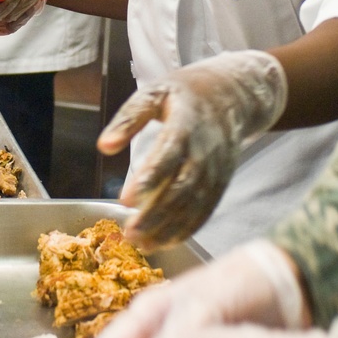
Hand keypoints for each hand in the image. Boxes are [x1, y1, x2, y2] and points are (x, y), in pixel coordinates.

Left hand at [98, 50, 287, 247]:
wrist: (232, 96)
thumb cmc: (186, 93)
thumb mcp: (154, 93)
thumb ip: (129, 119)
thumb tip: (104, 146)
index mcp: (186, 125)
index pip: (168, 155)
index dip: (148, 179)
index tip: (125, 200)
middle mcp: (204, 151)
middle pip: (182, 188)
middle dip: (156, 214)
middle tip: (130, 232)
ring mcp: (215, 171)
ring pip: (193, 206)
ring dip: (169, 228)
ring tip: (142, 244)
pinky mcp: (220, 183)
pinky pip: (205, 211)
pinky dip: (186, 230)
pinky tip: (165, 242)